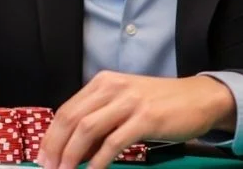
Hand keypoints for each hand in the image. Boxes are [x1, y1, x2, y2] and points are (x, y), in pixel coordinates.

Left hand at [38, 71, 234, 168]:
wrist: (199, 98)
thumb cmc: (160, 104)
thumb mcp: (125, 102)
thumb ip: (100, 117)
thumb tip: (73, 147)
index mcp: (103, 82)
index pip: (67, 109)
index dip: (51, 135)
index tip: (43, 156)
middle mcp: (112, 88)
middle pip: (72, 118)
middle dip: (55, 146)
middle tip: (48, 168)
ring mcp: (129, 102)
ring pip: (87, 129)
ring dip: (71, 155)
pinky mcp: (145, 119)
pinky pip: (113, 142)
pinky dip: (98, 161)